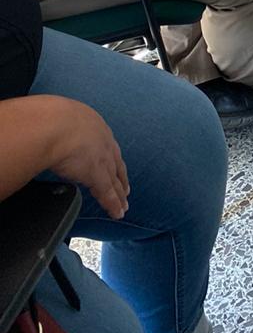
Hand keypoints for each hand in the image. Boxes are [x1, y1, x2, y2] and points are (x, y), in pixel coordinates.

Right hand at [38, 96, 129, 218]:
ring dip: (119, 195)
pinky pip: (108, 193)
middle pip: (116, 164)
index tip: (115, 169)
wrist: (55, 125)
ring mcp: (103, 158)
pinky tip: (117, 213)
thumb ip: (60, 128)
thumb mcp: (60, 119)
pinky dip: (113, 204)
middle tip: (125, 191)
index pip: (107, 146)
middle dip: (121, 178)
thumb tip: (48, 133)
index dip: (112, 159)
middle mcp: (104, 142)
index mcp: (95, 126)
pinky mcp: (98, 175)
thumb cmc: (51, 119)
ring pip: (115, 180)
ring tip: (122, 206)